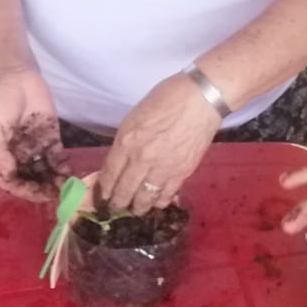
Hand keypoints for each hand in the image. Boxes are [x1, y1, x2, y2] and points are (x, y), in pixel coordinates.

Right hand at [0, 68, 60, 202]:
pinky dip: (62, 166)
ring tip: (66, 188)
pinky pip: (57, 156)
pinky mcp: (50, 135)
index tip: (37, 197)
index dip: (23, 191)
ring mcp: (34, 145)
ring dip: (53, 180)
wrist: (13, 74)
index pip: (10, 181)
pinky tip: (69, 172)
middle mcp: (16, 155)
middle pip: (29, 179)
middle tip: (57, 195)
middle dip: (41, 189)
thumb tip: (11, 177)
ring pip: (44, 170)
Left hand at [99, 73, 220, 213]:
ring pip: (144, 198)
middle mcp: (141, 159)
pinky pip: (166, 195)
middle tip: (116, 207)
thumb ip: (128, 140)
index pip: (109, 174)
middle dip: (118, 203)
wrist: (202, 99)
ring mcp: (163, 168)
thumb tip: (122, 159)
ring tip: (136, 209)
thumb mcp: (136, 116)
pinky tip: (157, 202)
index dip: (104, 189)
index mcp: (127, 141)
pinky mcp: (182, 173)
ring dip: (138, 207)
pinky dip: (160, 202)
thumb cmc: (168, 98)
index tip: (103, 196)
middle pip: (124, 190)